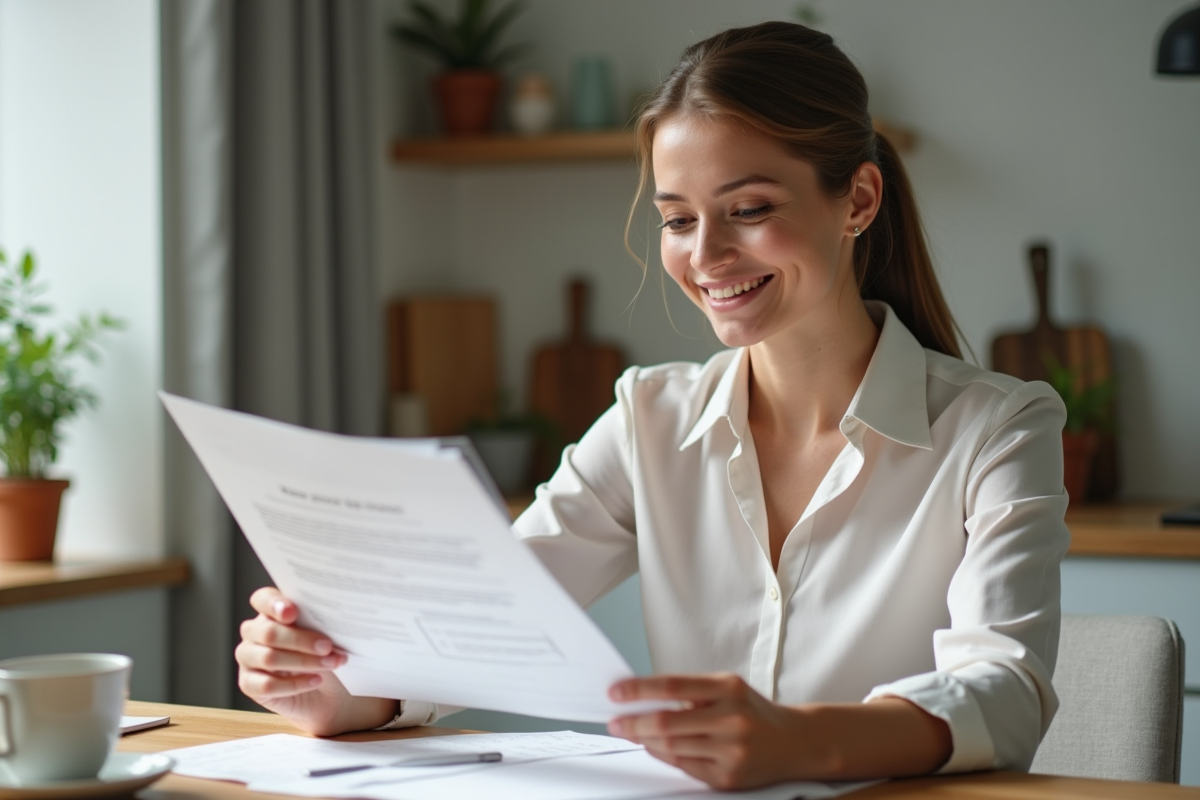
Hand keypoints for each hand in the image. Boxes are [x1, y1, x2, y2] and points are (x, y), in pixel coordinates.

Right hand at [235, 587, 394, 735]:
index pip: (262, 599)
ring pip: (268, 658)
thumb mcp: (325, 635)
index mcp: (270, 612)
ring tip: (329, 664)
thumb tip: (332, 621)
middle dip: (301, 640)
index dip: (274, 604)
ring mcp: (247, 658)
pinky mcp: (249, 684)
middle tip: (327, 646)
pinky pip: (267, 685)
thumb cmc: (323, 655)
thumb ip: (319, 623)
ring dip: (304, 662)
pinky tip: (316, 680)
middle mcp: (254, 632)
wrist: (326, 691)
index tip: (293, 612)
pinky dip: (295, 684)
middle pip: (269, 633)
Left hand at [606, 673, 808, 789]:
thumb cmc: (753, 712)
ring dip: (643, 740)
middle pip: (667, 722)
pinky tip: (654, 746)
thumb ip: (691, 692)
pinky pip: (683, 766)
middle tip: (614, 721)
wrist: (795, 742)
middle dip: (633, 722)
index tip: (615, 692)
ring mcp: (730, 750)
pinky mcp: (728, 776)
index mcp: (728, 688)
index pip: (672, 686)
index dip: (638, 689)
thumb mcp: (727, 689)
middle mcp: (731, 718)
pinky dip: (664, 755)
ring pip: (671, 747)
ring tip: (631, 732)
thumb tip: (643, 698)